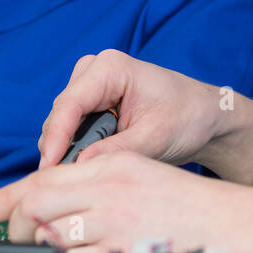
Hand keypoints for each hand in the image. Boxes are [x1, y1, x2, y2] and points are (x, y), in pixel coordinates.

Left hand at [0, 150, 252, 252]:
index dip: (10, 196)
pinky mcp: (125, 252)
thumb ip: (102, 185)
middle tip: (20, 238)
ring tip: (59, 251)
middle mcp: (111, 188)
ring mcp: (117, 222)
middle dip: (20, 226)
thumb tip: (60, 208)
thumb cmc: (193, 208)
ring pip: (54, 237)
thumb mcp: (144, 177)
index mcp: (115, 166)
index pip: (46, 177)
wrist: (238, 225)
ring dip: (47, 248)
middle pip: (39, 204)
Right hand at [37, 49, 229, 170]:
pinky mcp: (90, 103)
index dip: (55, 139)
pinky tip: (87, 168)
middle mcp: (93, 71)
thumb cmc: (187, 117)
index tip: (48, 170)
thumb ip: (117, 150)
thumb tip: (78, 166)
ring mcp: (89, 86)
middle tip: (68, 184)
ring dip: (68, 151)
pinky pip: (70, 129)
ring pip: (61, 125)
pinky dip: (75, 149)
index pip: (69, 105)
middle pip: (60, 116)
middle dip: (61, 149)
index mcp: (110, 68)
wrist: (204, 116)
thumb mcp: (156, 137)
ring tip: (82, 178)